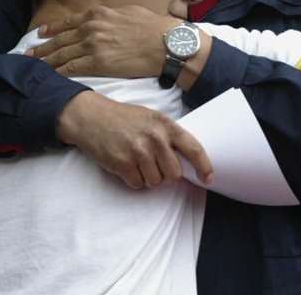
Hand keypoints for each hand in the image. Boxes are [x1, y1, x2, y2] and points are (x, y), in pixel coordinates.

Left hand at [26, 5, 179, 77]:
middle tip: (27, 53)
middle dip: (42, 46)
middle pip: (60, 39)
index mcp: (99, 14)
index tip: (41, 33)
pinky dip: (57, 73)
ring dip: (44, 60)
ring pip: (61, 54)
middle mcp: (91, 27)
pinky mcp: (97, 63)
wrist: (165, 43)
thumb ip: (113, 16)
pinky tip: (49, 77)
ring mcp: (92, 45)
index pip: (69, 22)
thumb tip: (108, 19)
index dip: (52, 28)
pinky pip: (70, 69)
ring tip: (32, 65)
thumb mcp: (130, 12)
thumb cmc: (154, 28)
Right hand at [57, 89, 213, 188]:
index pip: (194, 148)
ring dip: (147, 177)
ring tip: (137, 161)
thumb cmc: (124, 118)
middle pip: (174, 173)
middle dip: (166, 174)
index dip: (204, 166)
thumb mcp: (151, 119)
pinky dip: (132, 179)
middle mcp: (155, 138)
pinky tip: (126, 165)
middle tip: (154, 164)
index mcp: (166, 125)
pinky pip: (137, 184)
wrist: (93, 117)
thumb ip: (168, 135)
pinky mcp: (123, 163)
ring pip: (155, 181)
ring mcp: (139, 151)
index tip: (207, 177)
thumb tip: (186, 159)